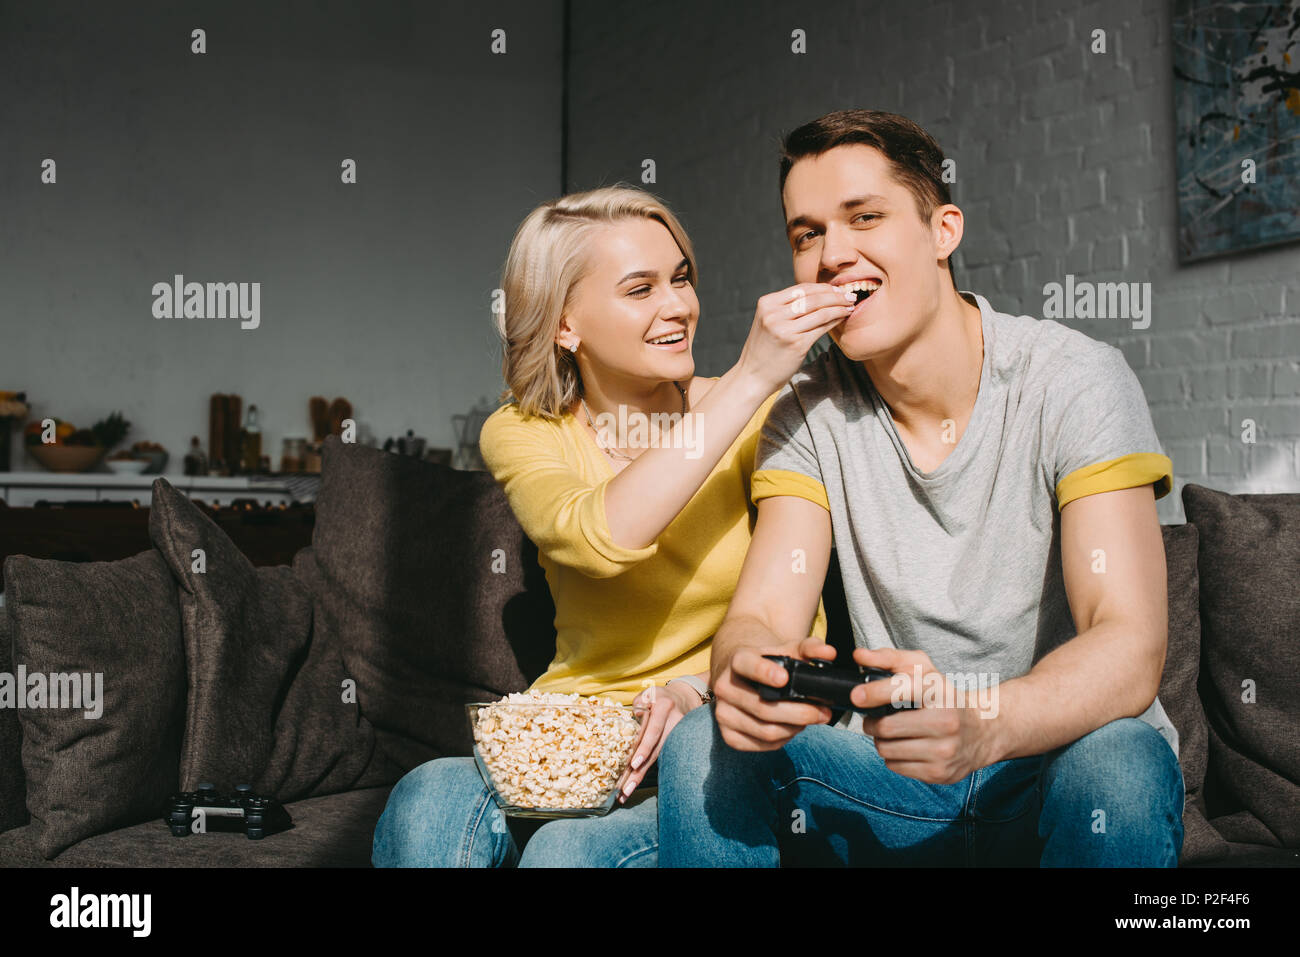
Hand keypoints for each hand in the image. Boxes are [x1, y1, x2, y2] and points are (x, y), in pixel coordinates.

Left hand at [615, 682, 698, 802]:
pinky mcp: (677, 745)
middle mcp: (674, 722)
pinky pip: (660, 760)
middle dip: (639, 772)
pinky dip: (647, 771)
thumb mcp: (648, 694)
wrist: (684, 698)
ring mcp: (678, 735)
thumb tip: (632, 721)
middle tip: (625, 790)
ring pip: (658, 759)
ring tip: (626, 793)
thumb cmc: (658, 697)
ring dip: (641, 777)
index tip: (634, 764)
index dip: (644, 748)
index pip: (654, 730)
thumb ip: (638, 706)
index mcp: (665, 707)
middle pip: (656, 751)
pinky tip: (634, 783)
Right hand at [712, 635, 834, 750]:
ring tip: (810, 719)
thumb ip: (810, 648)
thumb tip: (829, 653)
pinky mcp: (728, 735)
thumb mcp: (787, 649)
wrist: (739, 675)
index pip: (746, 665)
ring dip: (795, 728)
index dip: (763, 672)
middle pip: (763, 707)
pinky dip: (784, 739)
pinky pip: (762, 745)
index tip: (784, 678)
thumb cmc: (768, 662)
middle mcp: (724, 687)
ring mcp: (723, 713)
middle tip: (823, 712)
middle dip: (800, 713)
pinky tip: (792, 728)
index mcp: (737, 660)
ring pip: (766, 731)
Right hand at [735, 283, 855, 394]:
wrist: (753, 376)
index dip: (822, 287)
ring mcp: (785, 329)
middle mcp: (774, 314)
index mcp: (767, 304)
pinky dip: (835, 320)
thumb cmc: (764, 349)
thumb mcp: (768, 321)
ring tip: (850, 306)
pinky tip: (842, 318)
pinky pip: (821, 327)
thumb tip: (818, 295)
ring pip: (820, 312)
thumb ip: (786, 308)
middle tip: (849, 296)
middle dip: (835, 295)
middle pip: (813, 298)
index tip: (836, 289)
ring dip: (839, 307)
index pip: (801, 288)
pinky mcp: (796, 344)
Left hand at [851, 647, 998, 783]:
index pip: (901, 690)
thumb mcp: (925, 670)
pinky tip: (906, 747)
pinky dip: (893, 757)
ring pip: (886, 749)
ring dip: (881, 741)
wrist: (983, 731)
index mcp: (940, 693)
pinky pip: (895, 767)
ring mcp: (944, 751)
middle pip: (886, 727)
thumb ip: (890, 658)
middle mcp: (945, 722)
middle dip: (872, 723)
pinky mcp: (939, 773)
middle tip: (875, 718)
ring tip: (892, 732)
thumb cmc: (945, 697)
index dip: (873, 692)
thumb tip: (859, 656)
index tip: (856, 696)